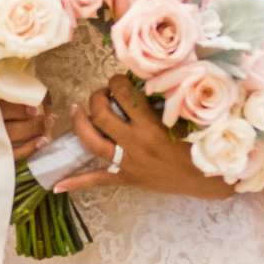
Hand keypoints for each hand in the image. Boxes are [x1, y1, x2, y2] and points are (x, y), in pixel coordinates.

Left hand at [52, 76, 223, 198]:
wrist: (207, 179)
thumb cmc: (201, 144)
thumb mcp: (186, 118)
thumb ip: (166, 99)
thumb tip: (146, 78)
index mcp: (152, 127)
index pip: (125, 95)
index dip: (116, 82)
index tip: (118, 79)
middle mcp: (136, 144)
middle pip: (102, 116)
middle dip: (96, 98)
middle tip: (101, 93)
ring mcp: (128, 163)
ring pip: (92, 142)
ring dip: (80, 124)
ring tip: (77, 110)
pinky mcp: (126, 179)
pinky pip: (97, 180)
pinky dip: (76, 183)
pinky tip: (56, 186)